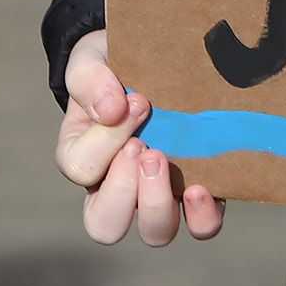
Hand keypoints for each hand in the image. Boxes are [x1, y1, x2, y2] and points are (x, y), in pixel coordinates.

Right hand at [53, 30, 221, 244]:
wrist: (157, 53)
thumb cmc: (116, 65)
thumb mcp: (91, 61)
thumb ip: (89, 80)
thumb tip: (111, 110)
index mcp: (85, 158)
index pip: (82, 170)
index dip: (105, 142)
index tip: (134, 103)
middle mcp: (118, 187)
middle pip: (106, 225)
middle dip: (124, 190)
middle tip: (143, 148)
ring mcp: (161, 193)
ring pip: (155, 232)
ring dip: (158, 204)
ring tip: (167, 161)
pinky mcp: (200, 190)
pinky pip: (202, 224)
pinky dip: (203, 215)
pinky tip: (203, 187)